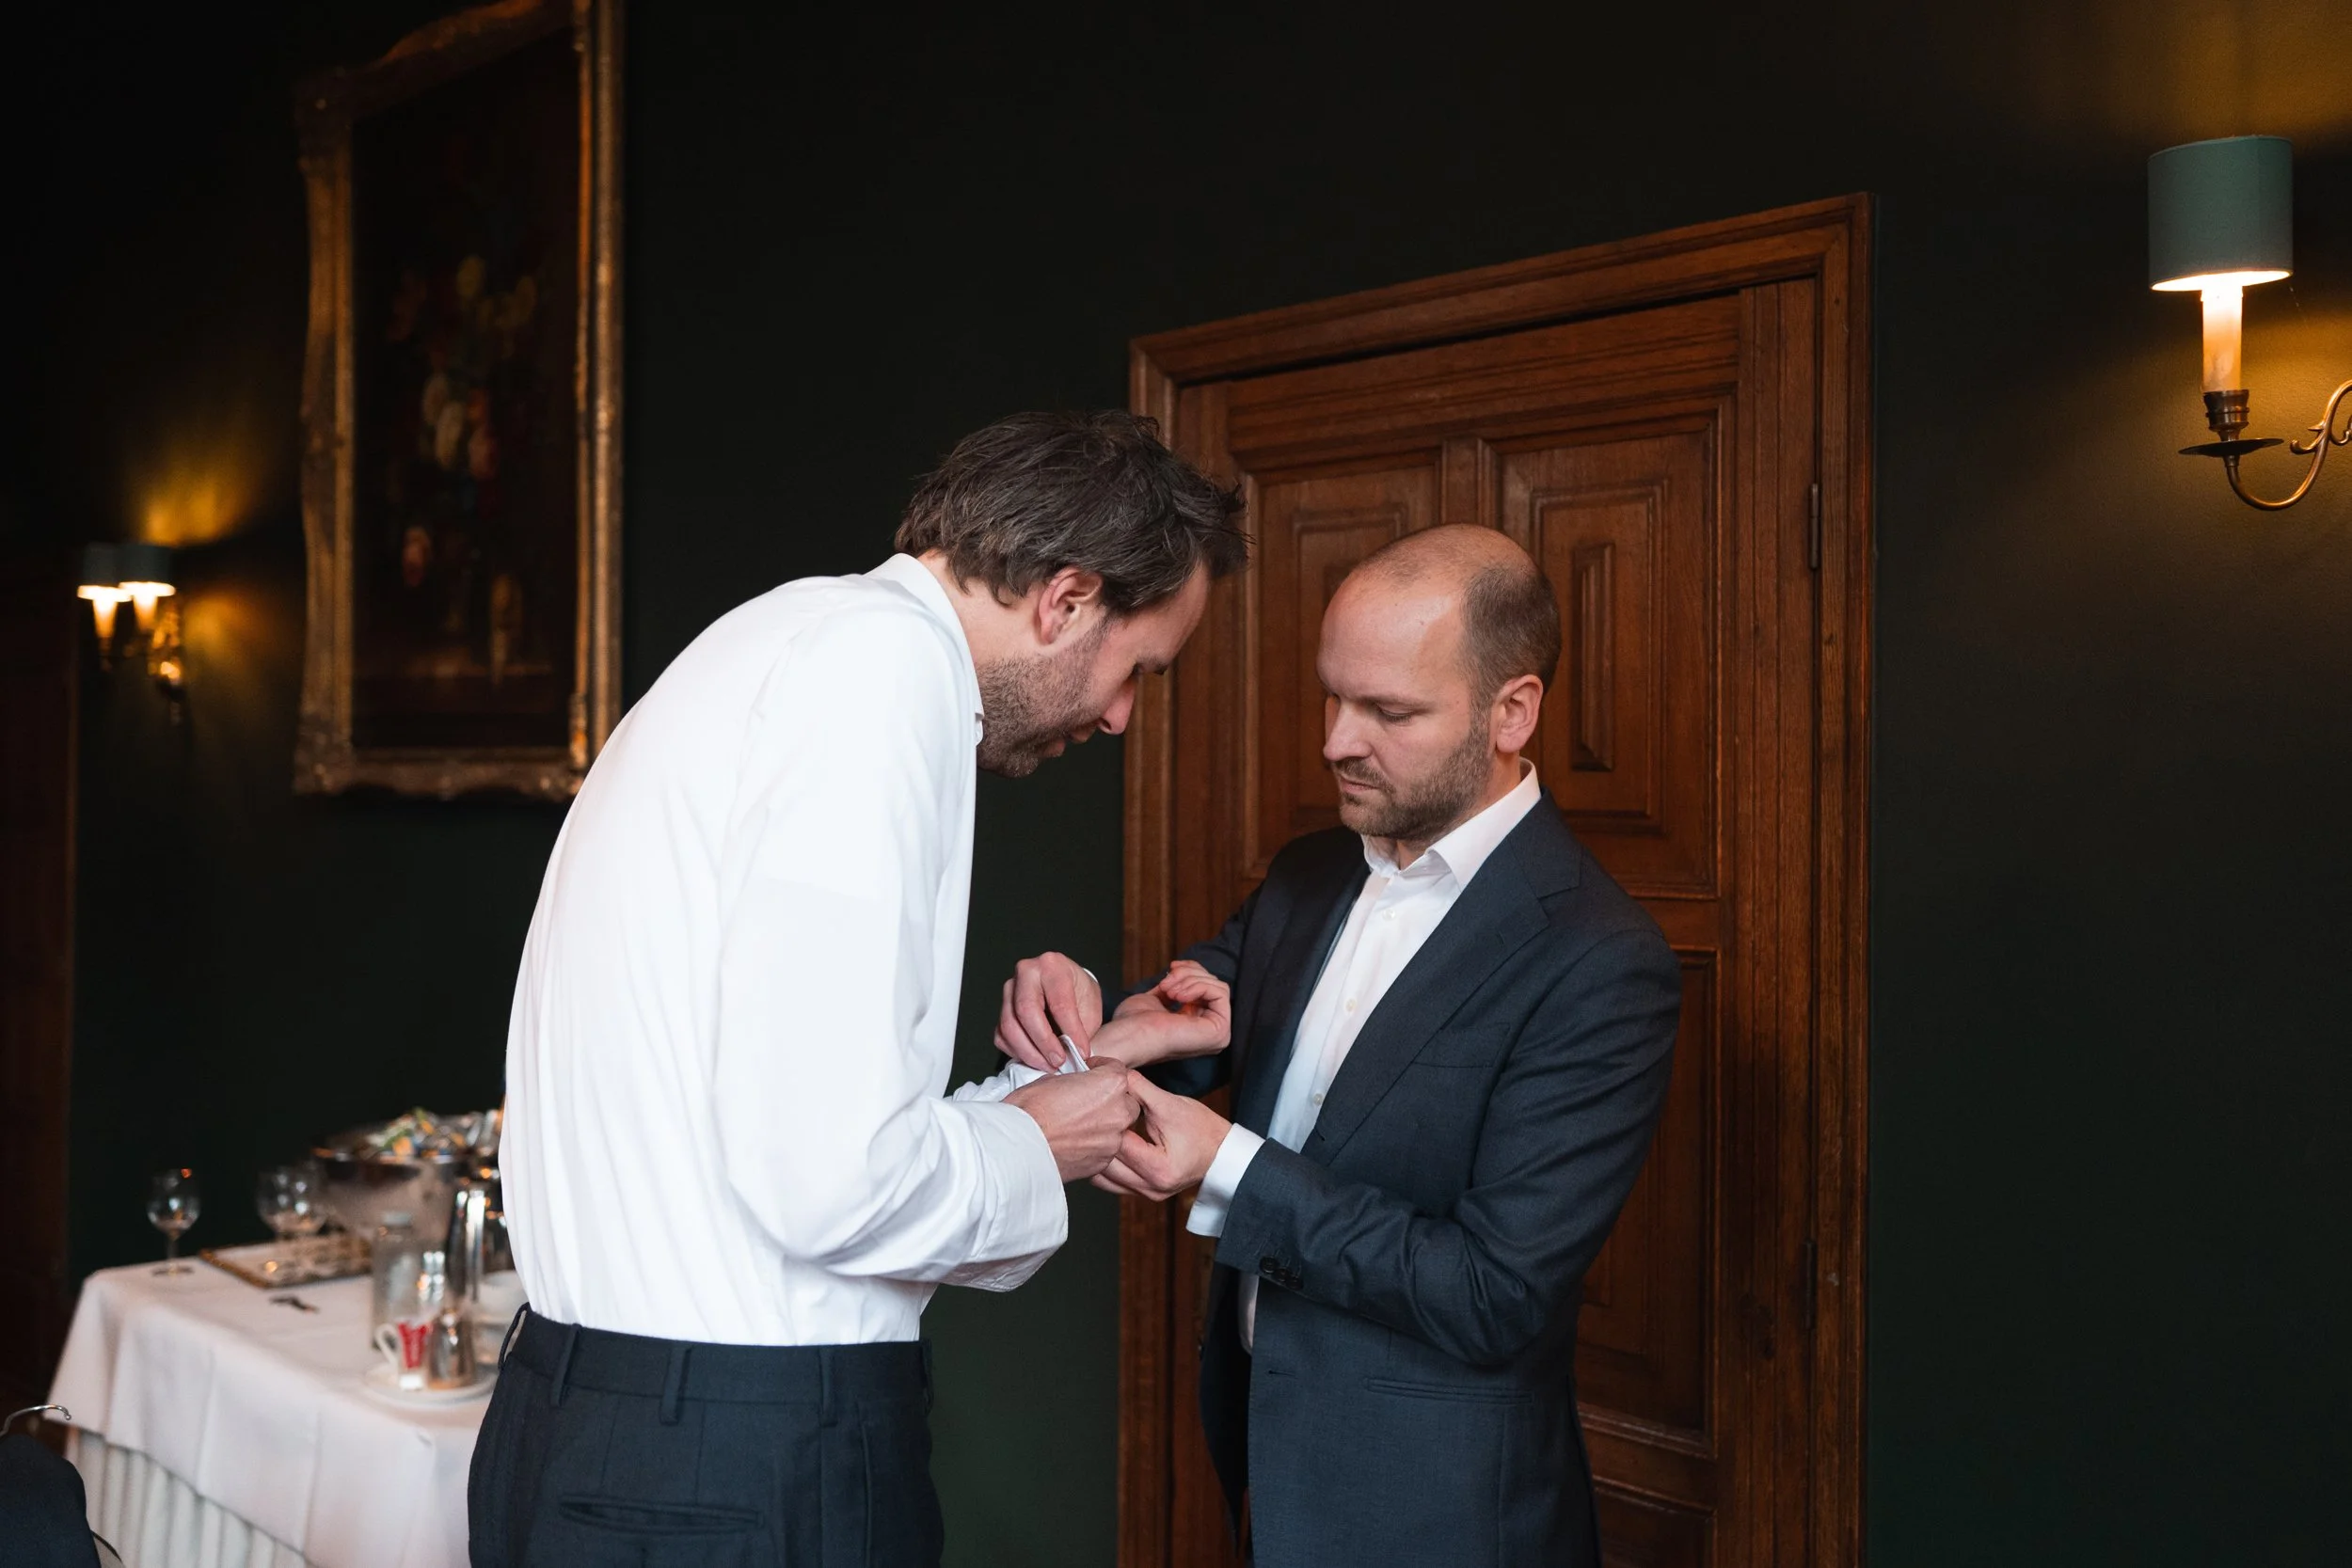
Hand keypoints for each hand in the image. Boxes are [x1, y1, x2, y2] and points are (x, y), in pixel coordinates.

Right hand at [994, 951, 1102, 1070]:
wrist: (1066, 986)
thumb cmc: (1079, 994)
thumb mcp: (1089, 1005)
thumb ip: (1081, 1027)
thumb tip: (1073, 1054)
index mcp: (1052, 965)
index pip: (1059, 1003)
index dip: (1071, 1032)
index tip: (1081, 1052)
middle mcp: (1026, 972)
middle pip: (1026, 1012)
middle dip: (1044, 1043)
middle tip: (1059, 1061)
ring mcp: (1009, 990)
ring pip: (1009, 1026)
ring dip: (1029, 1052)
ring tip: (1049, 1065)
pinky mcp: (1001, 1009)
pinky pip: (1001, 1036)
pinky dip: (1017, 1052)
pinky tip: (1035, 1058)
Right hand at [1006, 1062, 1139, 1182]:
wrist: (1018, 1148)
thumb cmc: (1029, 1112)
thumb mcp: (1050, 1079)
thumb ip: (1074, 1080)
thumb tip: (1074, 1085)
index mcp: (1110, 1085)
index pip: (1117, 1069)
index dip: (1101, 1069)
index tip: (1090, 1073)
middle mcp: (1118, 1112)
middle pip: (1126, 1100)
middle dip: (1110, 1099)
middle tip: (1087, 1100)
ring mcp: (1112, 1140)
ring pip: (1117, 1127)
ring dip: (1103, 1123)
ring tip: (1077, 1124)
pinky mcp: (1102, 1162)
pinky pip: (1105, 1148)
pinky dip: (1094, 1144)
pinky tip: (1073, 1141)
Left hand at [1087, 961, 1231, 1069]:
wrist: (1128, 1037)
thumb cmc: (1135, 1023)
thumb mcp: (1158, 997)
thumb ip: (1176, 987)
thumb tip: (1184, 971)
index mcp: (1199, 1027)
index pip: (1208, 987)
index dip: (1191, 971)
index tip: (1171, 968)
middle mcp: (1212, 1033)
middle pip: (1213, 984)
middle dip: (1187, 974)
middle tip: (1165, 983)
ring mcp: (1218, 1034)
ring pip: (1218, 986)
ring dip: (1189, 980)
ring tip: (1168, 990)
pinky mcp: (1219, 1031)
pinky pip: (1220, 993)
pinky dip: (1197, 986)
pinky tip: (1177, 996)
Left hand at [1091, 1076, 1230, 1201]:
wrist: (1222, 1152)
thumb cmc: (1202, 1130)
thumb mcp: (1170, 1105)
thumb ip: (1139, 1088)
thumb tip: (1113, 1073)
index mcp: (1158, 1168)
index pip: (1116, 1145)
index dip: (1104, 1122)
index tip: (1094, 1103)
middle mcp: (1150, 1188)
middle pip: (1104, 1165)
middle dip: (1095, 1139)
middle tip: (1086, 1115)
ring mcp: (1145, 1194)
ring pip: (1102, 1178)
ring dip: (1096, 1155)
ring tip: (1093, 1130)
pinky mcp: (1141, 1193)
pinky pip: (1111, 1182)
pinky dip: (1104, 1164)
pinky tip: (1103, 1145)